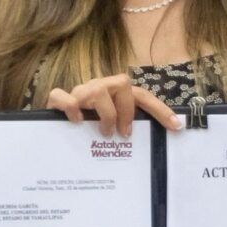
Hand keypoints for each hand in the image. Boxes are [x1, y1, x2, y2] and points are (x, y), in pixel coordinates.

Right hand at [43, 73, 180, 136]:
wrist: (51, 134)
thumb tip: (150, 143)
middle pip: (122, 83)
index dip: (160, 110)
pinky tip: (76, 121)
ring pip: (97, 89)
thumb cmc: (87, 133)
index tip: (176, 126)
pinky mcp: (57, 100)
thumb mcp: (110, 131)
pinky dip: (70, 107)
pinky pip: (62, 95)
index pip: (142, 97)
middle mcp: (99, 89)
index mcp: (115, 95)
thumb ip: (126, 132)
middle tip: (124, 133)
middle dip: (127, 110)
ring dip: (106, 113)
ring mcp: (79, 92)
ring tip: (104, 132)